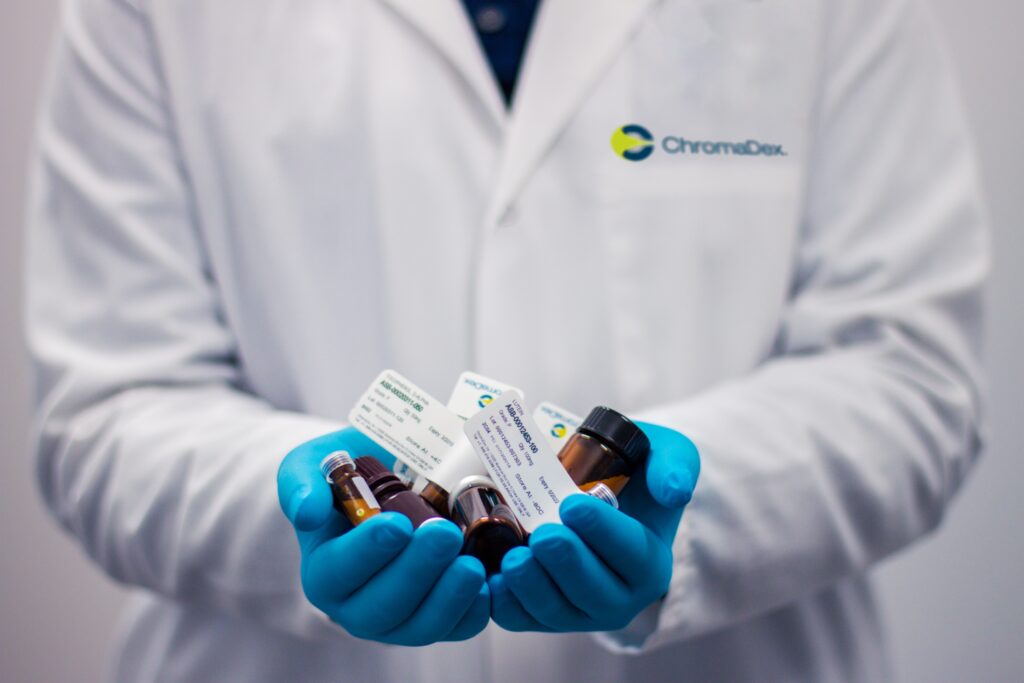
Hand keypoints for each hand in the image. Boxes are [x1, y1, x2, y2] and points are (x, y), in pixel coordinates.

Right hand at [277, 427, 489, 644]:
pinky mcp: (437, 619)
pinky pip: (456, 628)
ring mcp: (399, 619)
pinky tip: (488, 584)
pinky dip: (474, 611)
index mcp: (324, 571)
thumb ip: (301, 481)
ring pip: (420, 625)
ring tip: (472, 564)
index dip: (367, 552)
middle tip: (444, 533)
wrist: (388, 486)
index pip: (338, 571)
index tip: (396, 524)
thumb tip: (307, 512)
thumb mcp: (312, 465)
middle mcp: (357, 606)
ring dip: (448, 597)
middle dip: (416, 571)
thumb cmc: (348, 477)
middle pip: (383, 605)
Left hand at [489, 422, 698, 631]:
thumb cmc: (634, 472)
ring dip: (533, 587)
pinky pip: (523, 619)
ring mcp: (579, 610)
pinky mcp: (543, 614)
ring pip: (557, 610)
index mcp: (650, 562)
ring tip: (514, 558)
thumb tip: (673, 490)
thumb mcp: (668, 455)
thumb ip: (674, 466)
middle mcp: (620, 596)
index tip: (573, 505)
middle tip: (543, 534)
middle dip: (567, 564)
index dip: (603, 532)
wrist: (601, 491)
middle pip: (594, 591)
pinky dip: (505, 604)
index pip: (632, 554)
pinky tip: (492, 580)